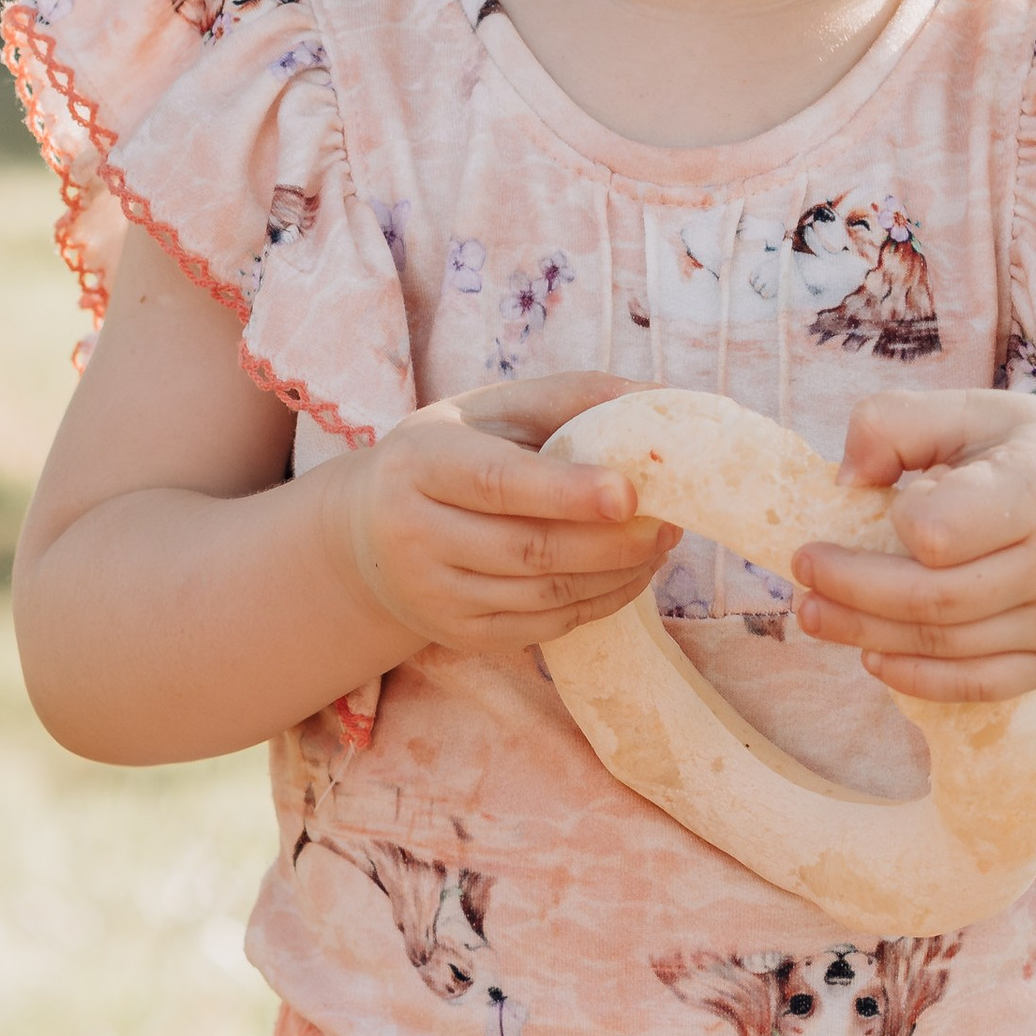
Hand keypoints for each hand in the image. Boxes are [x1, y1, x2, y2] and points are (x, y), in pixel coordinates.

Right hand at [336, 375, 675, 663]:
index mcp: (420, 464)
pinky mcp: (459, 636)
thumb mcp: (490, 409)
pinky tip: (627, 573)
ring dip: (617, 573)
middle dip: (613, 541)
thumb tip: (664, 399)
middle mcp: (415, 536)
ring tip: (659, 542)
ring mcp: (434, 596)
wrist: (365, 535)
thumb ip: (572, 398)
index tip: (629, 493)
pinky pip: (545, 627)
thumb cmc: (448, 454)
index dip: (565, 491)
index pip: (497, 482)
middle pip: (529, 548)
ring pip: (544, 594)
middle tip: (670, 519)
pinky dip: (599, 602)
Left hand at [792, 392, 1035, 704]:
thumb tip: (843, 480)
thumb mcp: (977, 410)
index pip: (942, 530)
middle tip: (801, 573)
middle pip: (934, 599)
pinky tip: (872, 656)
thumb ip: (898, 424)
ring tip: (815, 613)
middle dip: (852, 591)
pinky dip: (916, 678)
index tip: (868, 503)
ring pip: (947, 645)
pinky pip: (977, 685)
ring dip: (865, 635)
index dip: (897, 521)